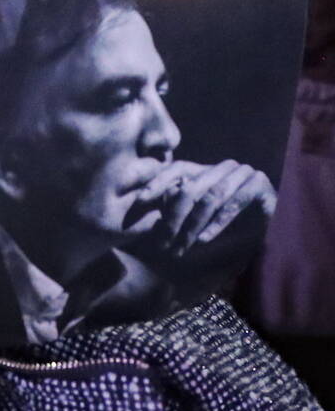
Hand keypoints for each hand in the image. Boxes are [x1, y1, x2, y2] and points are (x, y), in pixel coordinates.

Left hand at [134, 159, 275, 256]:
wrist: (272, 225)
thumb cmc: (229, 221)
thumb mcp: (197, 213)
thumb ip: (175, 205)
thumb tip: (143, 202)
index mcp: (204, 168)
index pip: (174, 169)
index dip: (156, 183)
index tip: (138, 201)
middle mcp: (221, 166)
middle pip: (190, 185)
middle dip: (175, 214)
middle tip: (164, 239)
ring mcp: (242, 173)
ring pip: (210, 196)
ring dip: (194, 223)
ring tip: (183, 244)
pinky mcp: (259, 185)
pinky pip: (233, 203)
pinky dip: (216, 222)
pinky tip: (203, 239)